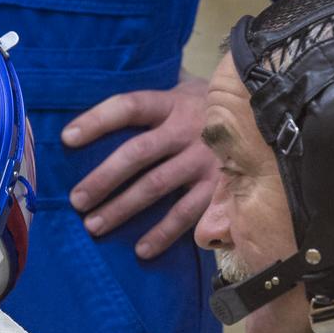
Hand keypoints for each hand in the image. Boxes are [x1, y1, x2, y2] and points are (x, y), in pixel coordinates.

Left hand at [64, 76, 216, 259]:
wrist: (267, 118)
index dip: (97, 120)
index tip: (66, 138)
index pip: (129, 106)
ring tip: (94, 226)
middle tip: (76, 199)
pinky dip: (163, 233)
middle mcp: (188, 129)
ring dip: (122, 208)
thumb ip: (154, 89)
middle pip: (138, 153)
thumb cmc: (207, 107)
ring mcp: (204, 160)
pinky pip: (186, 214)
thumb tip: (107, 82)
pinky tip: (140, 250)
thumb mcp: (186, 89)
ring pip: (156, 186)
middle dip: (103, 178)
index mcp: (173, 102)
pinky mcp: (219, 188)